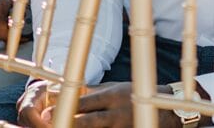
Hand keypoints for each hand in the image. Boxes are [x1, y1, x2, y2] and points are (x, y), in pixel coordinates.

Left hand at [20, 81, 183, 127]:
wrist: (166, 112)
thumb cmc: (136, 96)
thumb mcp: (116, 88)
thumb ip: (94, 93)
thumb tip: (70, 94)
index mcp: (113, 96)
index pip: (85, 103)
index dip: (65, 108)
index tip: (48, 112)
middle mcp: (118, 113)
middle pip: (89, 122)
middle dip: (69, 123)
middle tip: (51, 124)